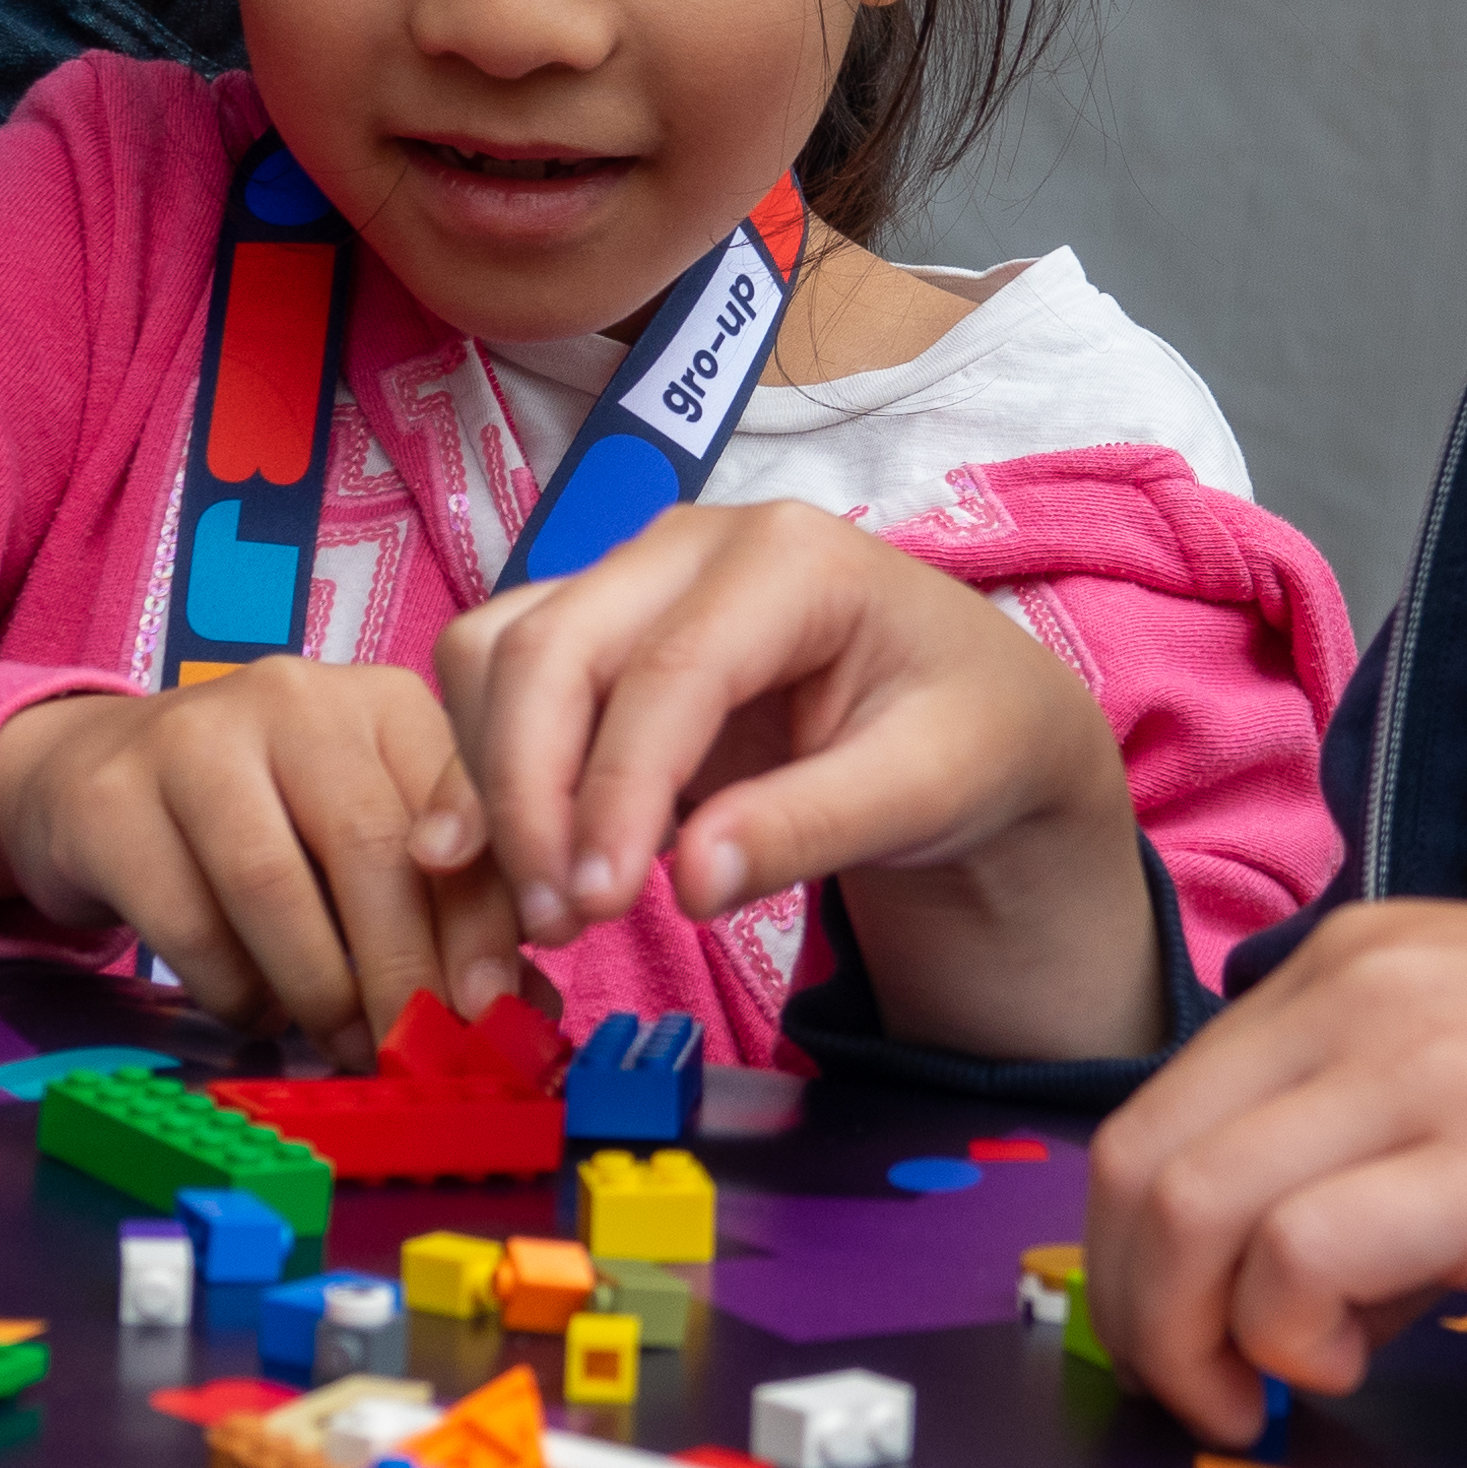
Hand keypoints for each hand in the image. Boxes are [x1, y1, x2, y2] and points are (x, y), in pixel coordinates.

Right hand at [0, 661, 521, 1058]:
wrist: (95, 780)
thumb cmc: (264, 821)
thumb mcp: (362, 839)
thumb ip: (442, 908)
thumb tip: (522, 1011)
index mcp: (383, 702)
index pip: (457, 804)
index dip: (482, 915)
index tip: (493, 1008)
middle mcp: (295, 699)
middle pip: (369, 845)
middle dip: (404, 968)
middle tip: (418, 1052)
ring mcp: (194, 739)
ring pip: (273, 884)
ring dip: (321, 988)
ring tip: (346, 1044)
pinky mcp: (113, 799)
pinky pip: (188, 921)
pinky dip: (236, 989)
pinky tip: (259, 1012)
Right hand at [430, 498, 1156, 1066]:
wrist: (973, 714)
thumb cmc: (968, 734)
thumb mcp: (930, 787)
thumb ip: (813, 827)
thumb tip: (690, 883)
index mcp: (789, 558)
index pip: (664, 671)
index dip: (614, 791)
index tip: (595, 905)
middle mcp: (688, 545)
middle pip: (546, 649)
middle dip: (527, 792)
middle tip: (557, 922)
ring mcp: (632, 582)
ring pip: (496, 658)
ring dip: (493, 783)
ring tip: (543, 906)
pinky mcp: (600, 637)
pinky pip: (502, 690)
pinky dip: (493, 777)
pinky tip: (533, 868)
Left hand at [1083, 899, 1466, 1443]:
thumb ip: (1391, 1150)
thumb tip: (1309, 1289)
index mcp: (1356, 965)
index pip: (1158, 1111)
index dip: (1138, 1251)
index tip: (1185, 1334)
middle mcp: (1360, 994)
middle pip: (1134, 1163)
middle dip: (1134, 1309)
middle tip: (1206, 1391)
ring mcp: (1421, 1067)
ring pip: (1185, 1207)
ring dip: (1191, 1339)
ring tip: (1269, 1395)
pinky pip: (1299, 1256)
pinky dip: (1289, 1337)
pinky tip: (1355, 1364)